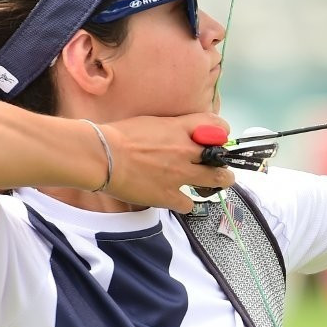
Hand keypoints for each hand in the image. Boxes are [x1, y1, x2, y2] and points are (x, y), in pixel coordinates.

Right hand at [99, 113, 235, 211]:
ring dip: (215, 185)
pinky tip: (176, 199)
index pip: (218, 127)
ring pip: (215, 182)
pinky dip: (183, 202)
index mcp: (181, 128)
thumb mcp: (152, 123)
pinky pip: (188, 204)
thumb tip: (178, 135)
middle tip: (221, 171)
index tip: (217, 141)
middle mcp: (186, 151)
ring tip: (208, 187)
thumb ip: (172, 130)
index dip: (221, 135)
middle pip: (222, 159)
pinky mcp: (168, 195)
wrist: (102, 155)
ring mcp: (179, 175)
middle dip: (224, 165)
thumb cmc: (119, 135)